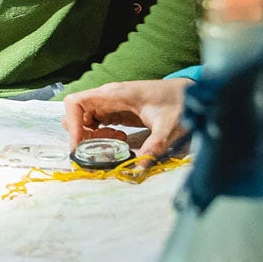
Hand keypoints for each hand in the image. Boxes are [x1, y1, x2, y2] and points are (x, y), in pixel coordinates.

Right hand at [61, 79, 190, 158]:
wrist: (190, 93)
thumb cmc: (179, 103)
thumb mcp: (169, 126)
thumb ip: (155, 145)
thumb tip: (140, 168)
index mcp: (114, 94)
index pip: (76, 103)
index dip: (72, 125)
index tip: (80, 146)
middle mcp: (107, 97)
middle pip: (76, 114)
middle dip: (82, 134)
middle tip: (102, 148)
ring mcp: (110, 103)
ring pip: (84, 120)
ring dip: (92, 136)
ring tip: (117, 143)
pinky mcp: (116, 111)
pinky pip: (97, 123)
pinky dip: (102, 135)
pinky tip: (121, 140)